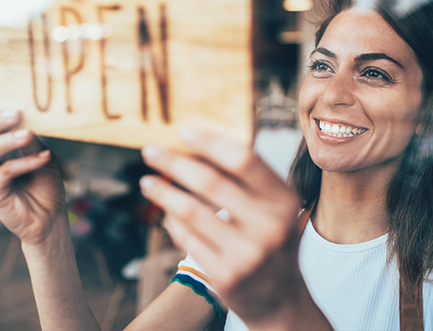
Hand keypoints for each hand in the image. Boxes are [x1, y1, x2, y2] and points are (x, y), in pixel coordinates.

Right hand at [0, 82, 65, 244]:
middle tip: (16, 112)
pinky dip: (25, 163)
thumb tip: (28, 116)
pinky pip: (4, 172)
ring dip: (8, 139)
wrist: (51, 218)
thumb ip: (32, 139)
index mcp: (0, 145)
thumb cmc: (45, 184)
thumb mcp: (43, 155)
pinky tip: (44, 158)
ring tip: (29, 133)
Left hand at [139, 129, 313, 326]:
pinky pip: (187, 238)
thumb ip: (248, 182)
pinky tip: (164, 212)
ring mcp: (247, 253)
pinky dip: (171, 220)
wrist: (280, 300)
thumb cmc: (272, 242)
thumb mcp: (275, 210)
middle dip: (175, 162)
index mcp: (285, 201)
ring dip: (163, 192)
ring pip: (191, 211)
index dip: (211, 143)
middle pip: (212, 181)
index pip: (245, 160)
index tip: (183, 132)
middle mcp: (270, 226)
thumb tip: (199, 147)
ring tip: (147, 181)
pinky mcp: (225, 274)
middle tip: (150, 150)